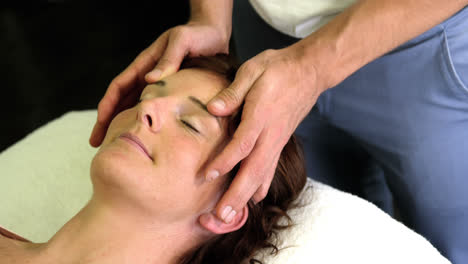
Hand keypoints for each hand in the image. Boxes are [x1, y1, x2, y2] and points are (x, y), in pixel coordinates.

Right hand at [89, 21, 229, 146]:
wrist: (215, 36)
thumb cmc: (198, 35)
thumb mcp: (182, 41)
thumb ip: (169, 58)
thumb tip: (150, 80)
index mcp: (145, 64)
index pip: (119, 86)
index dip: (108, 105)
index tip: (100, 123)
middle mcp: (148, 77)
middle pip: (121, 101)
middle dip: (107, 122)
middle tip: (96, 143)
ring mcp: (159, 87)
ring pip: (135, 108)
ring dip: (124, 125)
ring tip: (116, 147)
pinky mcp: (173, 94)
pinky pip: (156, 110)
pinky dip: (148, 124)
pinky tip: (148, 140)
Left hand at [202, 46, 323, 223]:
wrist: (308, 71)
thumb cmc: (277, 68)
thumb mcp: (252, 70)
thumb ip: (233, 92)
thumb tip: (213, 107)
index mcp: (261, 115)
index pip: (242, 143)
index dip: (225, 161)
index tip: (208, 176)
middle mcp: (271, 134)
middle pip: (254, 170)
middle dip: (237, 194)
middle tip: (221, 216)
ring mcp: (277, 141)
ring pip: (262, 175)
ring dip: (246, 197)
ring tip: (231, 217)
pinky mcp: (280, 142)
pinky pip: (270, 169)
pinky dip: (261, 187)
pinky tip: (254, 199)